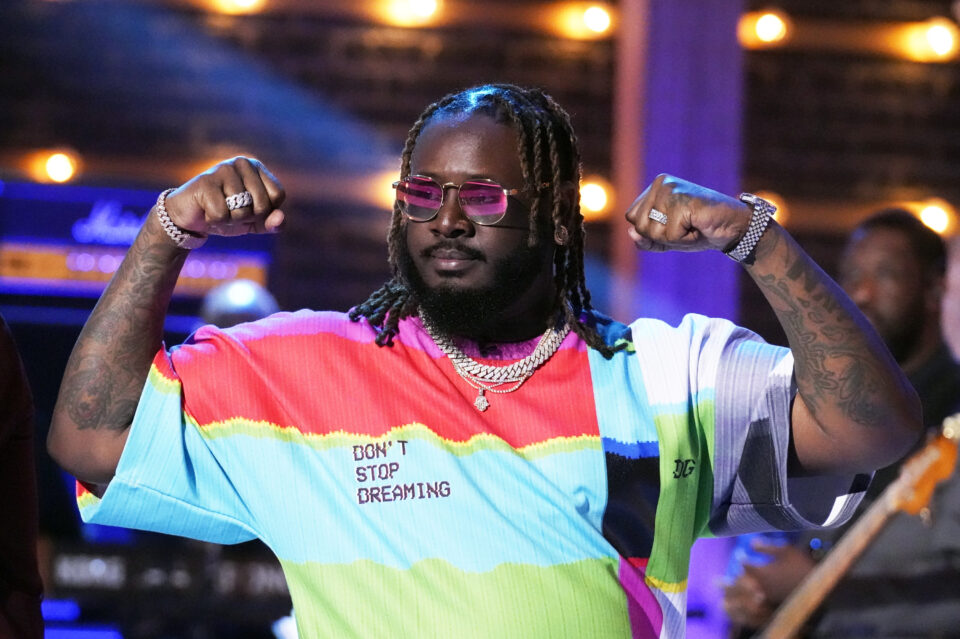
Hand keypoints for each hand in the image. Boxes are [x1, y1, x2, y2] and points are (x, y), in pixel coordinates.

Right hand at [163, 156, 285, 236]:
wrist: (189, 216)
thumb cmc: (226, 215)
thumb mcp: (254, 222)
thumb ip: (272, 223)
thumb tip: (280, 218)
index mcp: (256, 167)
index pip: (277, 195)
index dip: (265, 211)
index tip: (248, 208)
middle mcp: (242, 163)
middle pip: (262, 205)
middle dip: (247, 218)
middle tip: (230, 210)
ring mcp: (223, 169)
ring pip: (242, 211)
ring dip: (230, 220)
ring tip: (217, 209)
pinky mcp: (206, 182)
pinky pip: (222, 215)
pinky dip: (214, 221)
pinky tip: (205, 210)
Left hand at [624, 174, 750, 253]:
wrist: (733, 228)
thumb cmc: (700, 230)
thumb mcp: (668, 239)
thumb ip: (646, 239)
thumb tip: (631, 233)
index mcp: (655, 187)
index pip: (632, 218)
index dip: (651, 232)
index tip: (675, 225)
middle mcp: (661, 183)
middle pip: (639, 226)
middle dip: (661, 236)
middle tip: (685, 227)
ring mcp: (671, 190)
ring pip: (653, 232)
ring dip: (675, 239)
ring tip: (693, 226)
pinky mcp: (682, 202)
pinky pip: (670, 235)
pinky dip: (686, 239)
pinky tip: (699, 227)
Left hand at [722, 541, 815, 629]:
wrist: (822, 590)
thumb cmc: (804, 567)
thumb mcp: (787, 551)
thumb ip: (767, 547)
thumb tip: (751, 543)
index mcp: (761, 572)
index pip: (744, 566)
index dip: (741, 560)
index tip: (738, 557)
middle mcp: (759, 588)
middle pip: (738, 587)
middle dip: (727, 585)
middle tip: (716, 583)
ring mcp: (765, 603)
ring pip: (742, 605)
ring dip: (732, 602)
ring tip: (722, 603)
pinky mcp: (772, 614)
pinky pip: (753, 618)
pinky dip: (744, 617)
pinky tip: (740, 618)